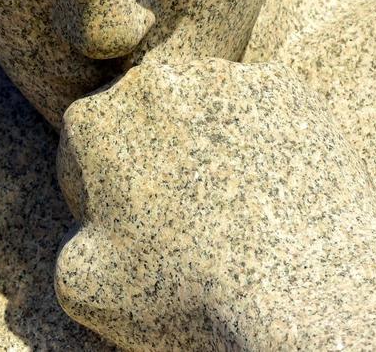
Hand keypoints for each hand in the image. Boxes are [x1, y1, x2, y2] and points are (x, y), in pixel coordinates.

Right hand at [55, 59, 375, 350]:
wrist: (302, 297)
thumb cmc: (186, 294)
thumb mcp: (82, 286)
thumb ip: (73, 235)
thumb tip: (93, 221)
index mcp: (93, 119)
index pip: (89, 143)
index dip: (108, 187)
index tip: (136, 223)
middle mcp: (154, 79)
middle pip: (147, 113)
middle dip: (158, 150)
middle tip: (188, 212)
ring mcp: (224, 77)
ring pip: (206, 105)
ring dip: (212, 139)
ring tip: (236, 203)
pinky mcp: (286, 88)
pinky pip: (264, 109)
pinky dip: (266, 140)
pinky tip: (273, 189)